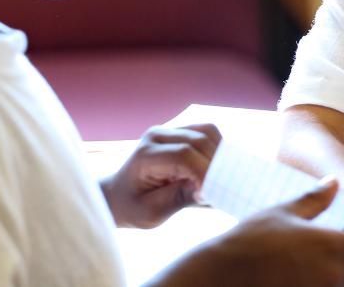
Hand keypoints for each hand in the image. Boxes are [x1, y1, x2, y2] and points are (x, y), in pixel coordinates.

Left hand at [100, 123, 220, 228]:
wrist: (118, 195)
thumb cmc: (132, 207)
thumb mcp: (151, 213)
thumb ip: (179, 199)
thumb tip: (207, 191)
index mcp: (146, 155)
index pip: (184, 156)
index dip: (204, 173)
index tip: (213, 194)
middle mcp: (158, 136)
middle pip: (200, 141)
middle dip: (216, 165)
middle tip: (225, 189)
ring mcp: (169, 130)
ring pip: (208, 132)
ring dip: (220, 154)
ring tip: (223, 179)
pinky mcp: (180, 132)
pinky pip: (207, 133)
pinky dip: (218, 149)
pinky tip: (217, 169)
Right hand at [156, 177, 343, 286]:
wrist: (221, 275)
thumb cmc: (250, 241)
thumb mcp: (282, 213)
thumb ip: (314, 200)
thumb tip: (334, 183)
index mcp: (333, 245)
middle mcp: (333, 275)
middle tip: (318, 264)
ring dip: (334, 286)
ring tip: (305, 275)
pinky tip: (296, 284)